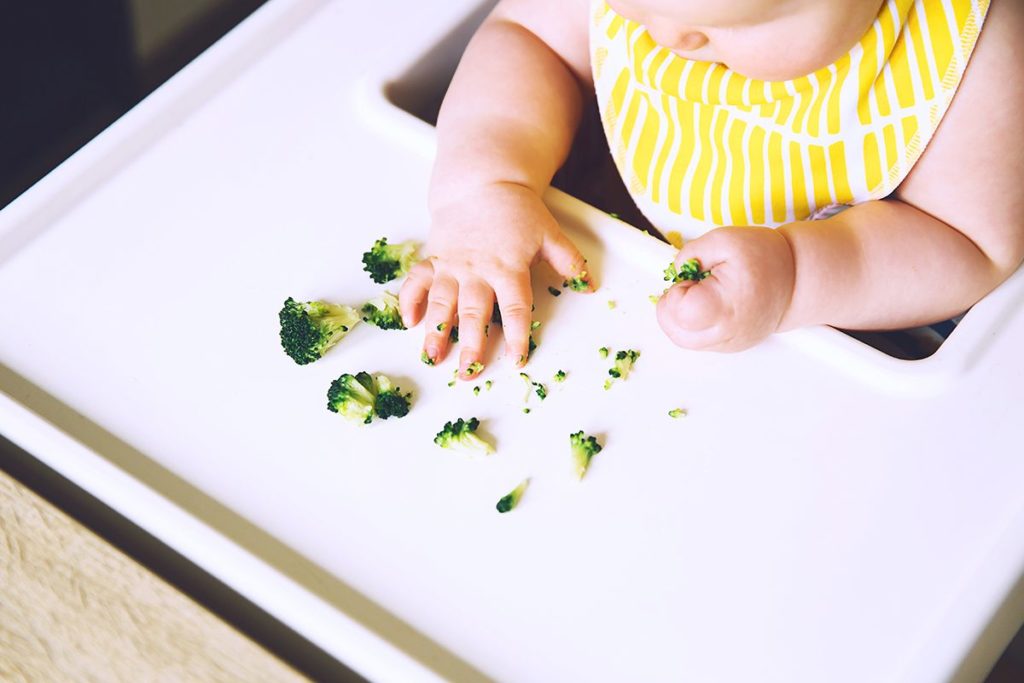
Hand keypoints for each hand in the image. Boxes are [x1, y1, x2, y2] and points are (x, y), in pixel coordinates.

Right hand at [399, 181, 591, 377]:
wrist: (480, 182)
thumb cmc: (516, 210)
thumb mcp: (549, 233)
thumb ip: (570, 262)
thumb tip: (590, 286)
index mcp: (508, 267)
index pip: (514, 308)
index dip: (516, 335)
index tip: (516, 359)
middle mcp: (477, 270)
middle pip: (474, 312)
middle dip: (470, 345)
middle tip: (468, 372)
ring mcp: (452, 265)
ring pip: (441, 302)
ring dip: (435, 330)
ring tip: (432, 356)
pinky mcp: (433, 258)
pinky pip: (416, 281)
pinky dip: (409, 300)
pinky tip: (408, 322)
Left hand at [656, 226, 794, 351]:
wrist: (794, 281)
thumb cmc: (764, 259)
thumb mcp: (726, 239)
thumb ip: (692, 252)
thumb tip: (675, 271)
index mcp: (727, 305)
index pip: (680, 312)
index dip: (676, 292)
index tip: (692, 279)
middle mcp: (727, 332)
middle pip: (676, 331)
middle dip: (674, 305)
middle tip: (694, 286)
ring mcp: (727, 344)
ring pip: (682, 339)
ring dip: (679, 316)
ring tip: (700, 295)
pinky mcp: (727, 347)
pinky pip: (695, 340)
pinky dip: (692, 323)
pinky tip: (708, 305)